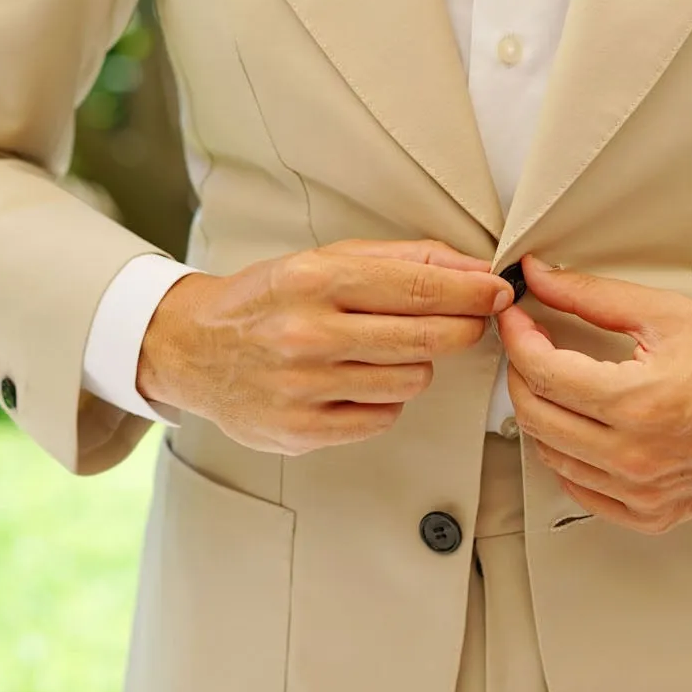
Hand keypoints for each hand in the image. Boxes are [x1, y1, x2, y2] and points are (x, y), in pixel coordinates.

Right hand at [137, 238, 513, 453]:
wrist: (192, 348)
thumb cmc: (268, 300)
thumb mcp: (325, 260)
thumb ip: (403, 261)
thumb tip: (474, 271)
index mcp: (314, 281)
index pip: (419, 287)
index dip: (473, 292)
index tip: (500, 292)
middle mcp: (307, 334)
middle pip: (426, 338)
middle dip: (463, 328)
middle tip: (468, 321)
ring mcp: (304, 387)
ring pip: (411, 381)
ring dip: (413, 365)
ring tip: (383, 351)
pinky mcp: (302, 431)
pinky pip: (383, 418)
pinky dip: (383, 401)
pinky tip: (356, 382)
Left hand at [494, 251, 691, 534]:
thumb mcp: (667, 315)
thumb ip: (593, 297)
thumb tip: (541, 278)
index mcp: (638, 404)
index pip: (542, 372)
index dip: (518, 338)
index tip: (517, 319)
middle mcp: (635, 457)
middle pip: (535, 416)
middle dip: (522, 374)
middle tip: (531, 346)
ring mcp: (641, 492)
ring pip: (550, 456)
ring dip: (542, 414)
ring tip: (558, 383)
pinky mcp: (650, 514)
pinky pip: (580, 490)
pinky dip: (568, 457)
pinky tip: (581, 428)